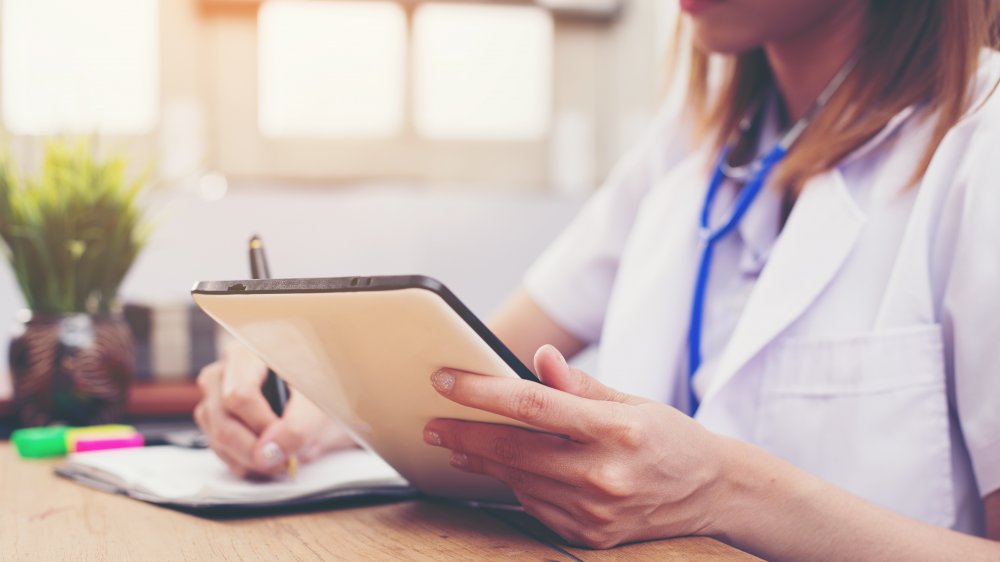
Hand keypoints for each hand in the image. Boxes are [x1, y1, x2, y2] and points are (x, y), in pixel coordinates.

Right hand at [194, 342, 354, 477]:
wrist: (323, 395)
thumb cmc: (321, 387)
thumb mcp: (319, 402)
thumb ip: (297, 427)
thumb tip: (268, 453)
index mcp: (250, 352)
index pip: (240, 395)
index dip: (262, 426)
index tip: (287, 441)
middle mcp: (224, 370)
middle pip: (223, 421)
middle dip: (255, 451)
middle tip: (286, 462)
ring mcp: (214, 396)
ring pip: (217, 439)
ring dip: (252, 461)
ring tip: (285, 459)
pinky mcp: (214, 418)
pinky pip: (219, 450)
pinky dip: (246, 464)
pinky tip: (270, 459)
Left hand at [423, 345, 725, 548]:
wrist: (711, 492)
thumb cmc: (669, 438)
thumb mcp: (632, 401)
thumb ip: (581, 384)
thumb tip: (540, 359)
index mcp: (616, 429)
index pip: (532, 405)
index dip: (482, 393)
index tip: (446, 382)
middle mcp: (604, 474)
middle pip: (515, 451)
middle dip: (464, 434)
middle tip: (431, 422)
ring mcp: (596, 511)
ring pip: (519, 482)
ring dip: (481, 463)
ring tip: (454, 444)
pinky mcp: (591, 536)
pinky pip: (537, 507)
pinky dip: (515, 487)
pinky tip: (500, 471)